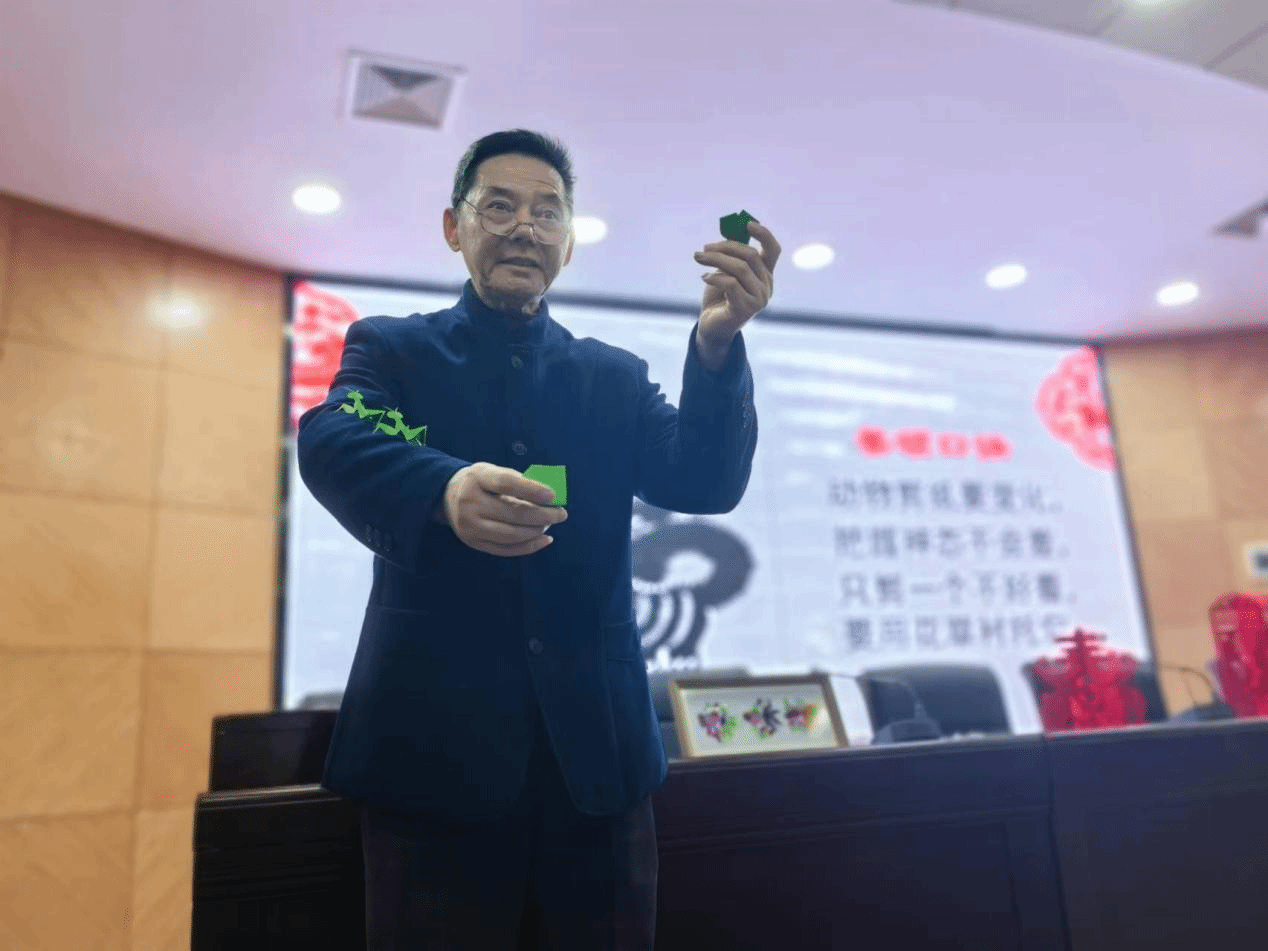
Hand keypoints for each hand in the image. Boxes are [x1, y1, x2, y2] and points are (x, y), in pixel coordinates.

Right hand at [440, 462, 566, 556]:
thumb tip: (551, 497)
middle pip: (512, 513)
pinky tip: (545, 539)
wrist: (447, 496)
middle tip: (561, 514)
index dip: (531, 489)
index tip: (553, 496)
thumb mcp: (493, 471)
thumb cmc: (480, 482)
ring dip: (537, 531)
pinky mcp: (474, 543)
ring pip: (511, 535)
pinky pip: (506, 550)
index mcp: (477, 478)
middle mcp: (470, 503)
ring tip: (550, 524)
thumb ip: (519, 480)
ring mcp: (470, 526)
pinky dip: (529, 547)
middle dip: (543, 515)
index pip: (506, 483)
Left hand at [693, 220, 780, 356]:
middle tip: (704, 248)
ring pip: (740, 269)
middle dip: (725, 248)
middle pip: (750, 256)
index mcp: (765, 274)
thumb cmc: (719, 297)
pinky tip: (704, 277)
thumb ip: (731, 256)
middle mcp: (767, 286)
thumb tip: (728, 233)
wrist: (712, 326)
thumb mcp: (726, 271)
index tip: (747, 224)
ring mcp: (759, 299)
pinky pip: (731, 285)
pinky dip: (714, 278)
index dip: (764, 234)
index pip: (773, 250)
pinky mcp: (746, 309)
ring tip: (698, 258)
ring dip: (715, 260)